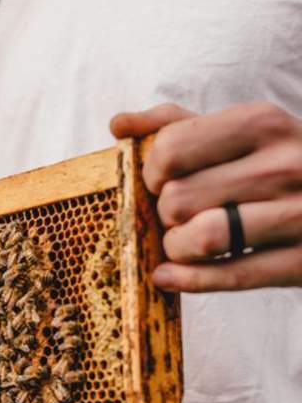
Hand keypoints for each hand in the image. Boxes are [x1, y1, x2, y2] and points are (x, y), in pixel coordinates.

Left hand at [110, 102, 301, 291]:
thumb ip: (176, 124)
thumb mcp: (238, 132)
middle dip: (163, 215)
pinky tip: (167, 275)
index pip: (171, 149)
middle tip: (176, 217)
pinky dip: (187, 279)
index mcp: (263, 123)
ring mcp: (300, 214)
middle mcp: (285, 165)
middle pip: (177, 200)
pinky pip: (229, 276)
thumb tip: (118, 123)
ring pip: (200, 239)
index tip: (159, 183)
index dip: (150, 173)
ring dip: (176, 248)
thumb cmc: (277, 164)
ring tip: (182, 243)